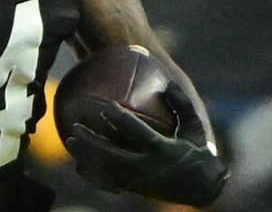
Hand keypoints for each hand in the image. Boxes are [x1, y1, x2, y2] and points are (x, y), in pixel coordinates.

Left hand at [64, 83, 228, 206]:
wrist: (201, 189)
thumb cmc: (197, 151)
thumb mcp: (194, 128)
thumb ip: (182, 105)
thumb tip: (168, 83)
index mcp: (163, 149)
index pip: (138, 134)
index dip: (120, 121)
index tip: (106, 107)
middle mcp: (147, 167)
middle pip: (113, 156)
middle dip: (93, 143)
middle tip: (76, 127)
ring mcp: (138, 181)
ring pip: (106, 170)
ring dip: (87, 157)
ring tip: (70, 140)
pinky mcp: (133, 189)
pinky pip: (108, 183)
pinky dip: (92, 174)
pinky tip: (78, 163)